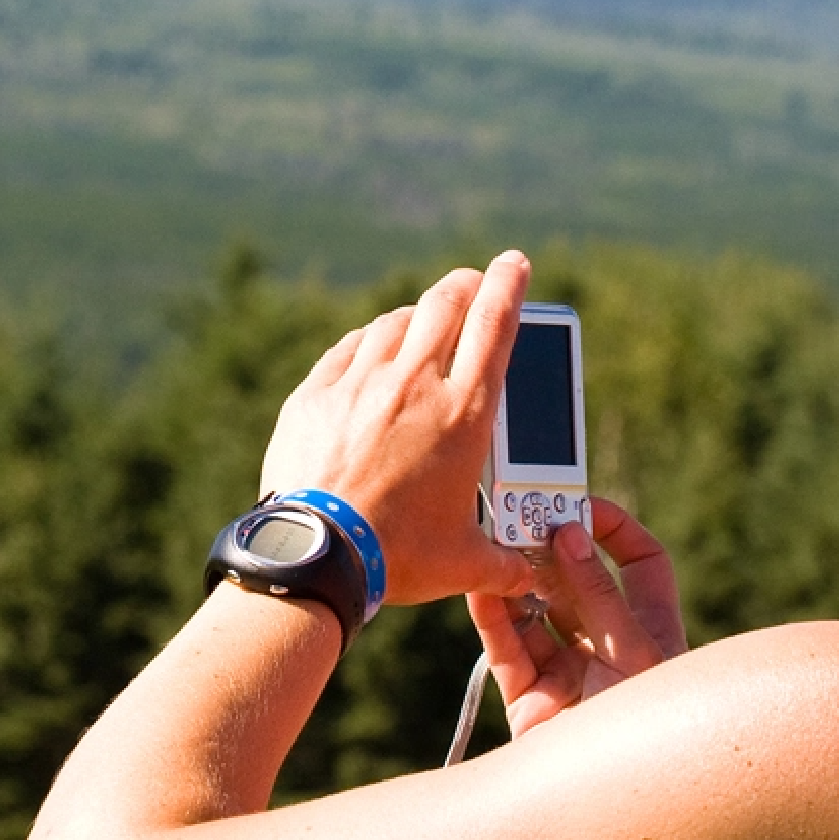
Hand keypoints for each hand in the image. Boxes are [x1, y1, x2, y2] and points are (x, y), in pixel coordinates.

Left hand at [258, 251, 536, 607]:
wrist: (318, 554)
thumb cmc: (398, 557)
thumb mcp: (463, 563)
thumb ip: (501, 562)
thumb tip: (524, 576)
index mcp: (464, 414)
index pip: (495, 325)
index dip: (507, 285)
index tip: (512, 263)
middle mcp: (414, 383)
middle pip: (445, 303)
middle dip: (463, 284)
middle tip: (470, 283)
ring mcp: (360, 383)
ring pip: (394, 323)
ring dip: (414, 316)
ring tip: (422, 324)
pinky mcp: (314, 395)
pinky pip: (347, 350)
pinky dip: (366, 343)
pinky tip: (368, 351)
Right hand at [465, 501, 685, 736]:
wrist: (615, 805)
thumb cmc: (650, 730)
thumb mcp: (634, 650)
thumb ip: (598, 592)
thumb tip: (570, 534)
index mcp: (651, 631)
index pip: (641, 564)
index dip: (616, 531)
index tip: (583, 505)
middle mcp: (609, 648)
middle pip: (578, 584)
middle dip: (552, 552)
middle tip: (524, 517)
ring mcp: (568, 672)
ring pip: (536, 611)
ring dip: (517, 580)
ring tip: (496, 546)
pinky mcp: (528, 697)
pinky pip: (505, 647)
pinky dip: (492, 616)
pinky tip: (481, 587)